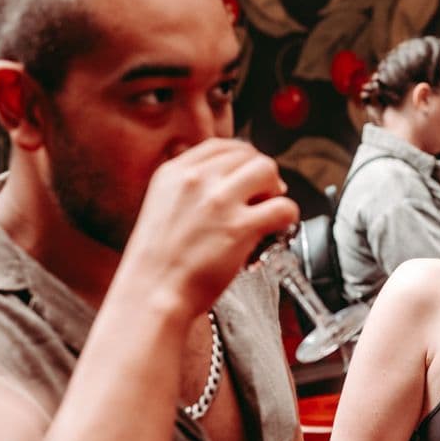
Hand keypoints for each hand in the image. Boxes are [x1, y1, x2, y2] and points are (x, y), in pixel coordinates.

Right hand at [120, 139, 298, 315]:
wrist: (151, 295)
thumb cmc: (157, 264)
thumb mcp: (161, 207)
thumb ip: (187, 189)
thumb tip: (221, 179)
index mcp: (175, 172)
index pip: (221, 146)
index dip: (242, 158)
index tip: (248, 174)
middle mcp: (197, 180)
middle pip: (249, 155)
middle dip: (261, 174)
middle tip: (264, 196)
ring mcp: (219, 201)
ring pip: (267, 170)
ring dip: (275, 189)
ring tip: (268, 210)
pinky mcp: (240, 228)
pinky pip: (283, 207)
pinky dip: (288, 216)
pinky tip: (278, 228)